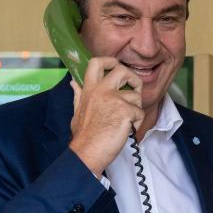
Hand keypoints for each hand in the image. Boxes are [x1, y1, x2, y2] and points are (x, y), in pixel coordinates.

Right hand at [68, 57, 143, 176]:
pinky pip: (140, 113)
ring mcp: (114, 100)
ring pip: (136, 96)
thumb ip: (78, 95)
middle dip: (133, 78)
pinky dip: (136, 123)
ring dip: (135, 109)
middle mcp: (102, 91)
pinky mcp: (126, 111)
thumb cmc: (84, 136)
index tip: (117, 66)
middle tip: (134, 89)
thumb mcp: (77, 111)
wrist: (87, 152)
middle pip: (122, 70)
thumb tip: (73, 83)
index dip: (110, 61)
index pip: (96, 62)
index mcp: (89, 89)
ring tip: (125, 122)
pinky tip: (126, 130)